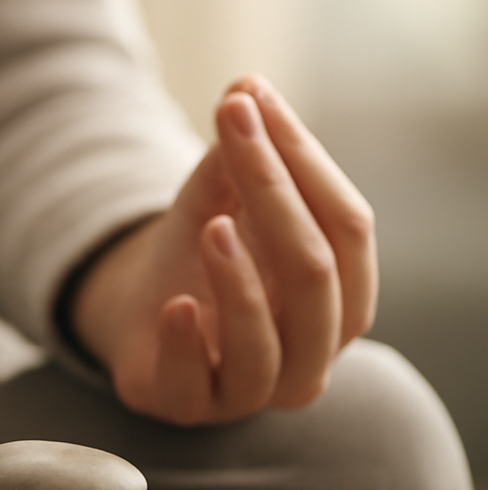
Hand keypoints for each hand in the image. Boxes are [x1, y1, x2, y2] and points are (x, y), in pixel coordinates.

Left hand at [71, 76, 375, 425]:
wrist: (141, 313)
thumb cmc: (201, 255)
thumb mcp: (218, 198)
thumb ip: (237, 153)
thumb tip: (246, 83)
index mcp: (343, 293)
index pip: (348, 224)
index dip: (305, 159)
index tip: (253, 98)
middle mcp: (313, 350)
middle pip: (316, 275)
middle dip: (278, 197)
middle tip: (235, 133)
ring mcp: (253, 388)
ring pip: (269, 346)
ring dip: (241, 285)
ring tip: (212, 230)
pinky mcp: (188, 406)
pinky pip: (196, 388)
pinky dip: (186, 346)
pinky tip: (174, 307)